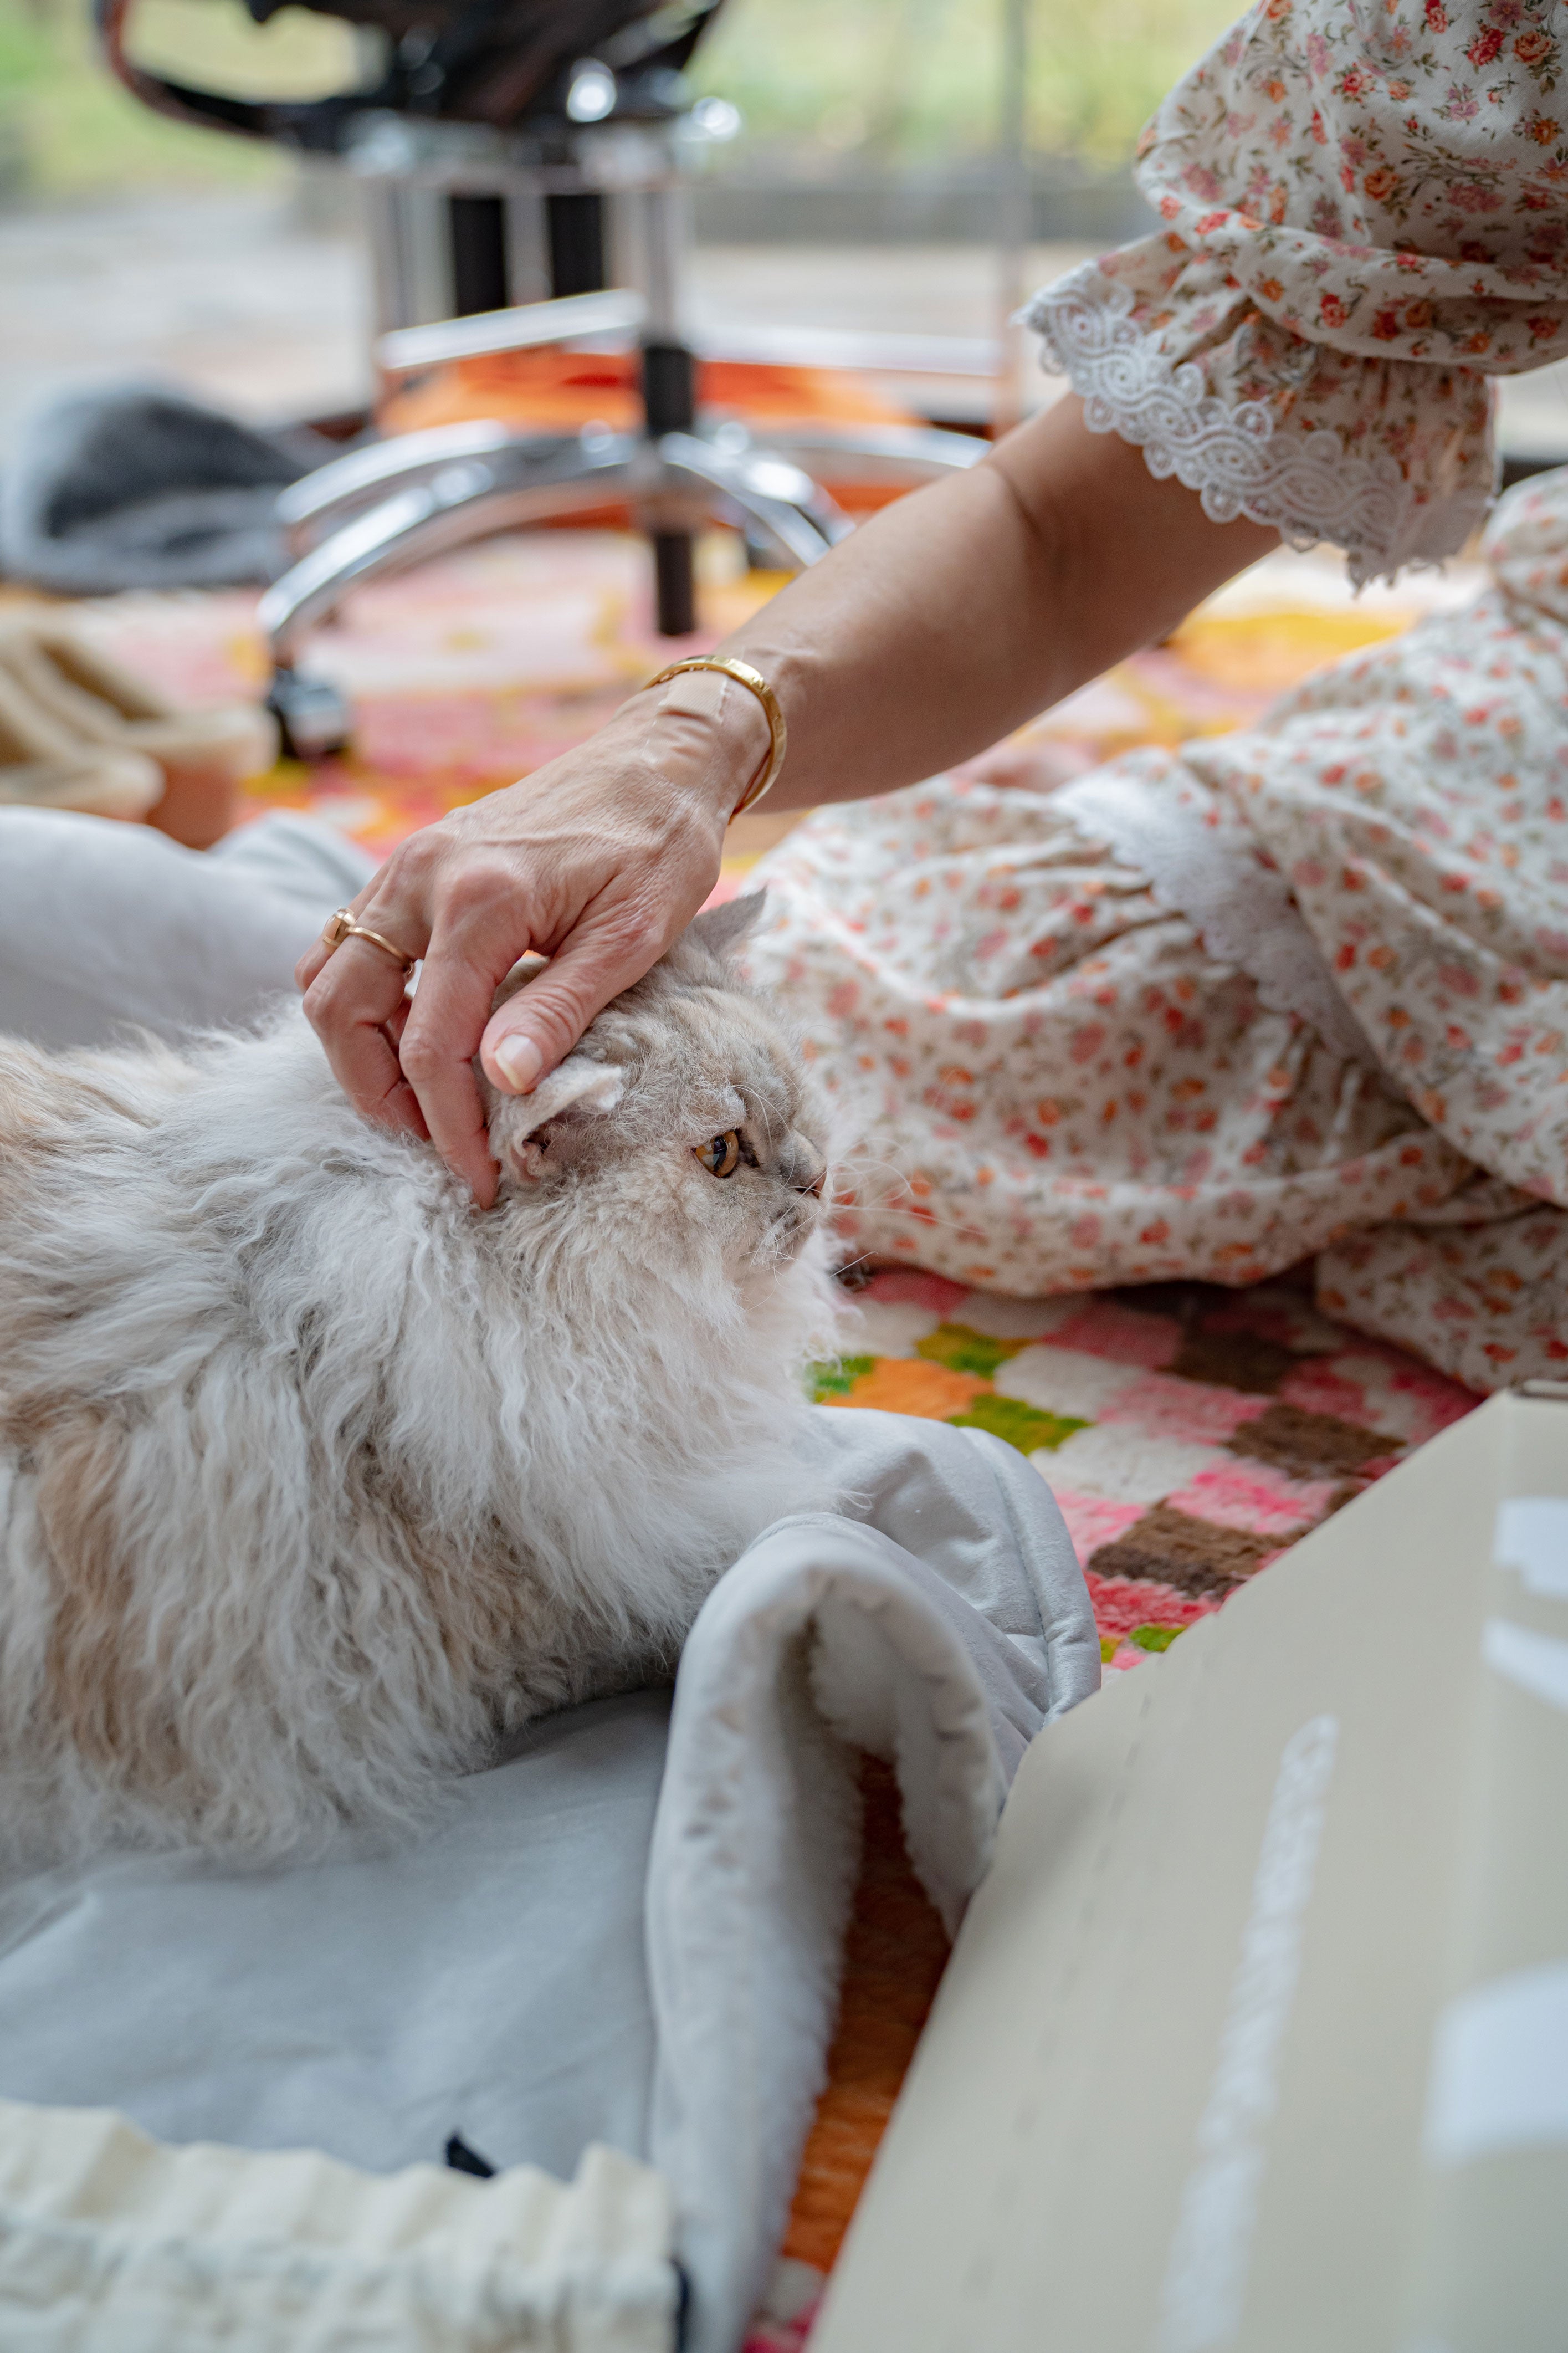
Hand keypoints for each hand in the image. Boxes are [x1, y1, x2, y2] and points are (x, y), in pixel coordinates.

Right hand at [296, 669, 765, 1207]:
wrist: (656, 761)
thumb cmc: (659, 845)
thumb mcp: (632, 936)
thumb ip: (561, 1010)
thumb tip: (502, 1084)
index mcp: (481, 899)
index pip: (432, 1043)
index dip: (449, 1126)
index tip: (481, 1177)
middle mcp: (420, 876)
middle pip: (340, 1011)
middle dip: (377, 1095)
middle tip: (438, 1142)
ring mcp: (404, 866)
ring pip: (327, 977)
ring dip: (360, 1050)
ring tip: (428, 1099)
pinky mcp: (408, 868)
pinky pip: (347, 946)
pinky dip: (365, 1003)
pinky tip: (424, 1035)